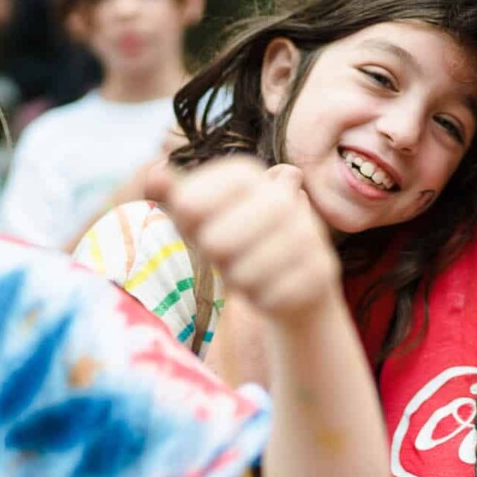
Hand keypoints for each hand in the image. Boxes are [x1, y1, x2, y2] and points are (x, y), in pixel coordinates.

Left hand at [147, 157, 341, 321]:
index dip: (191, 209)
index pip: (205, 191)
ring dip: (239, 280)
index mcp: (250, 177)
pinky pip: (272, 296)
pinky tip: (270, 287)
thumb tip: (154, 177)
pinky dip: (263, 299)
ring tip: (247, 269)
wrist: (293, 277)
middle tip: (223, 253)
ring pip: (245, 273)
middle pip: (217, 240)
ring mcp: (308, 235)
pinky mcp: (322, 270)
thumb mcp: (202, 218)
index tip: (189, 222)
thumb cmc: (236, 242)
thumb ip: (178, 198)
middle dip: (214, 255)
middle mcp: (284, 200)